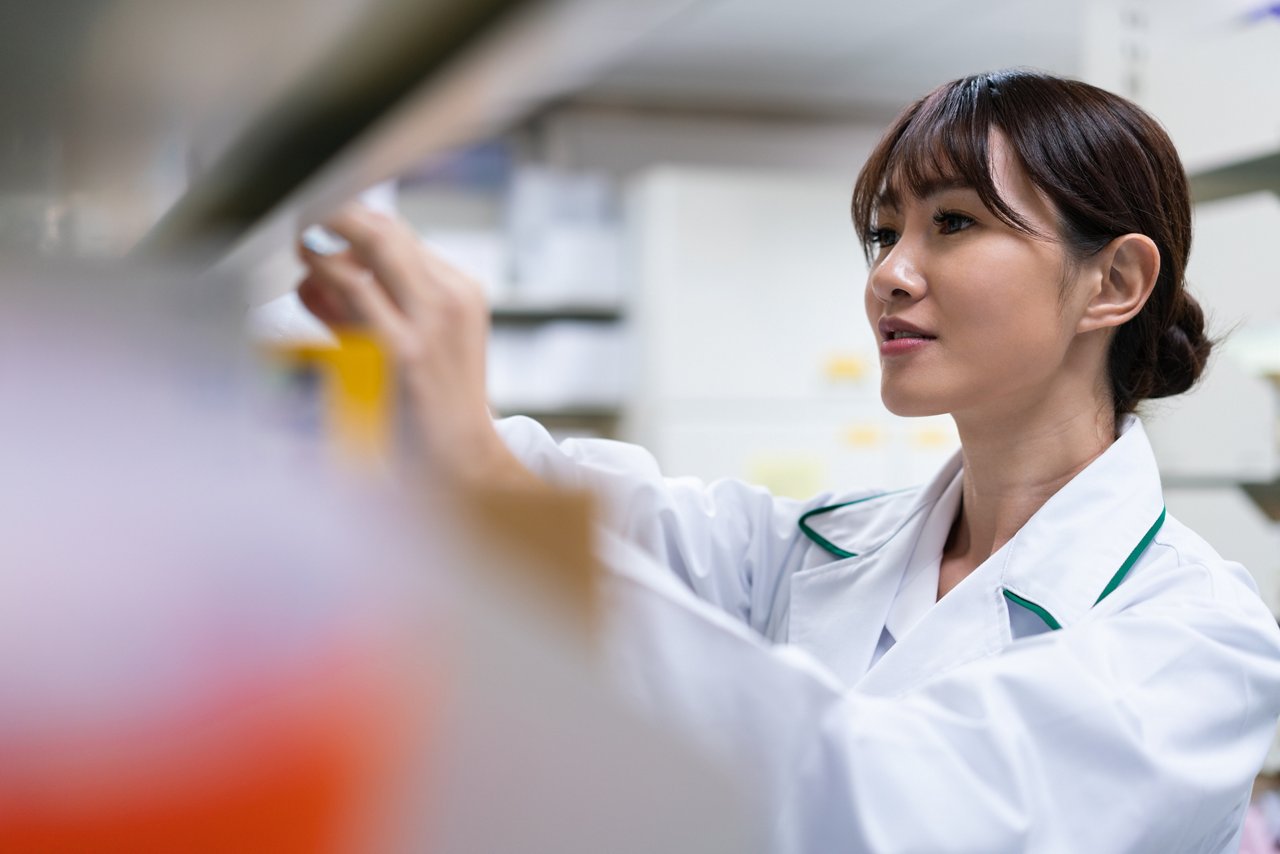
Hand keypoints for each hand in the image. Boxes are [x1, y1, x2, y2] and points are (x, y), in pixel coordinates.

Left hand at [296, 204, 534, 487]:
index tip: (319, 217)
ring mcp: (428, 324)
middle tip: (300, 215)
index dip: (353, 220)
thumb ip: (366, 308)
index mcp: (461, 293)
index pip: (400, 235)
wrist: (461, 465)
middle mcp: (450, 300)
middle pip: (386, 230)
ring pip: (371, 248)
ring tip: (300, 244)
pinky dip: (324, 275)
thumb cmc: (428, 410)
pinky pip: (353, 291)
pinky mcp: (402, 351)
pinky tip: (307, 279)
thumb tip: (312, 277)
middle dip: (336, 214)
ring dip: (326, 240)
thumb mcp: (412, 345)